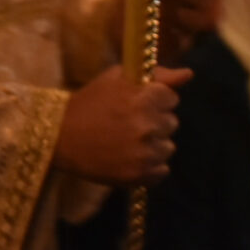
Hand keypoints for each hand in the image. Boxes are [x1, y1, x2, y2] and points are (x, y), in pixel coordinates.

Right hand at [53, 64, 190, 185]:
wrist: (60, 137)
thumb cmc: (89, 103)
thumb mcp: (116, 79)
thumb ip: (156, 75)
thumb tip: (188, 74)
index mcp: (143, 98)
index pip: (171, 98)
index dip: (153, 98)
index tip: (134, 102)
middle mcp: (148, 126)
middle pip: (171, 122)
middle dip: (153, 120)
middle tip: (126, 122)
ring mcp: (145, 153)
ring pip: (168, 146)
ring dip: (152, 144)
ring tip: (125, 140)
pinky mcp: (141, 175)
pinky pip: (162, 170)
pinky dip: (149, 165)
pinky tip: (127, 156)